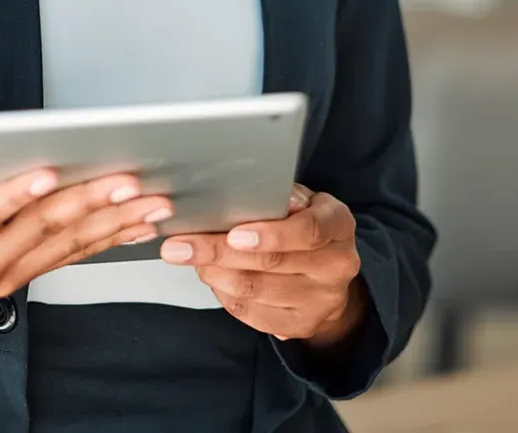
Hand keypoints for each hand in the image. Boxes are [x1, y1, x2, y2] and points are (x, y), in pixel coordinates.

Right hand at [0, 149, 171, 344]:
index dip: (18, 191)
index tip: (48, 170)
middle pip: (42, 227)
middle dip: (90, 201)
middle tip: (128, 180)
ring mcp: (6, 276)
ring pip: (66, 245)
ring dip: (112, 223)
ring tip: (149, 203)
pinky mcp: (17, 280)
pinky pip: (67, 259)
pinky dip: (104, 242)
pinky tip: (134, 227)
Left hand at [159, 185, 364, 345]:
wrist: (331, 271)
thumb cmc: (305, 222)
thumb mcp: (301, 199)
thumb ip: (278, 196)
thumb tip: (246, 193)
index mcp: (337, 225)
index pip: (308, 231)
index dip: (270, 234)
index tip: (233, 234)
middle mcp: (336, 265)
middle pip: (272, 263)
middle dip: (218, 252)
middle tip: (180, 246)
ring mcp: (321, 300)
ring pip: (257, 290)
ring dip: (215, 274)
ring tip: (190, 258)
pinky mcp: (301, 325)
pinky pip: (254, 314)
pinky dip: (225, 295)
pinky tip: (211, 278)